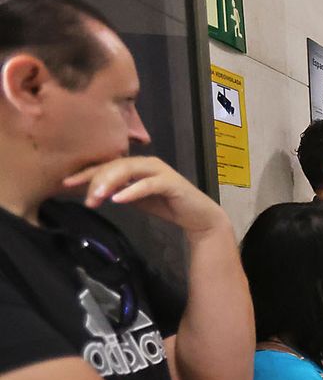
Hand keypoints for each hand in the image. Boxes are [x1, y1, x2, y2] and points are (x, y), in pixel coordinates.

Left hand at [62, 156, 227, 236]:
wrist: (198, 216)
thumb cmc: (166, 205)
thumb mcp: (135, 198)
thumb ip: (117, 191)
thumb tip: (91, 191)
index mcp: (136, 164)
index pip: (106, 165)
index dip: (85, 173)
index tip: (66, 183)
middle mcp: (147, 162)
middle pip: (114, 165)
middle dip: (96, 181)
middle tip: (86, 199)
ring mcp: (159, 171)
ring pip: (128, 170)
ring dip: (110, 183)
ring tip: (97, 197)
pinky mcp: (171, 183)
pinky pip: (147, 184)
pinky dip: (132, 191)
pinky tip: (119, 200)